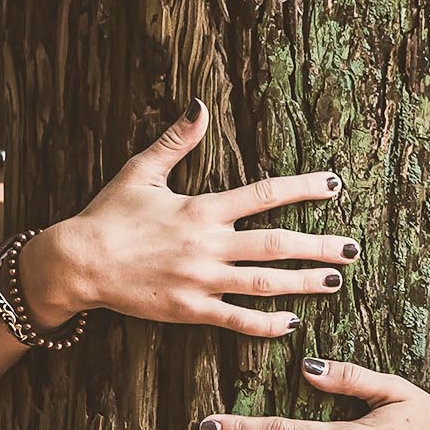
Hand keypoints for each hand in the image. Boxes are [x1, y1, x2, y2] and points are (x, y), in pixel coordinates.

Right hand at [20, 98, 360, 335]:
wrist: (77, 263)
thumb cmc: (108, 215)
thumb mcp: (141, 170)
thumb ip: (177, 140)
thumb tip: (199, 105)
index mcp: (202, 210)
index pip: (263, 195)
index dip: (302, 189)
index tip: (333, 186)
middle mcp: (208, 246)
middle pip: (276, 245)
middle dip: (318, 246)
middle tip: (352, 249)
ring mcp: (201, 281)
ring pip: (265, 284)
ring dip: (303, 283)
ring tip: (334, 281)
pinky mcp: (190, 311)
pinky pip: (236, 320)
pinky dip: (266, 323)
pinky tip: (291, 323)